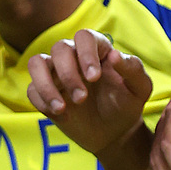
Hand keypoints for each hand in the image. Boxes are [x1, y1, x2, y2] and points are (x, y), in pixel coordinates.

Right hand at [25, 29, 152, 161]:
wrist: (115, 132)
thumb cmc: (127, 104)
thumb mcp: (140, 89)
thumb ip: (132, 69)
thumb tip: (114, 54)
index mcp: (97, 50)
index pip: (84, 36)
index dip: (86, 54)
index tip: (94, 77)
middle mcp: (74, 57)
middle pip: (59, 48)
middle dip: (68, 74)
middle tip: (82, 98)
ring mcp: (56, 75)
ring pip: (36, 63)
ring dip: (46, 84)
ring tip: (61, 108)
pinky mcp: (45, 94)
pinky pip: (31, 90)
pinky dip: (42, 101)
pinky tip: (61, 115)